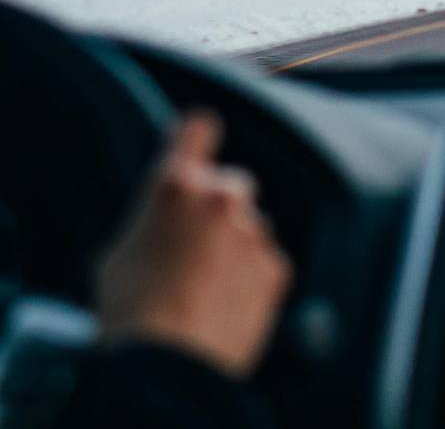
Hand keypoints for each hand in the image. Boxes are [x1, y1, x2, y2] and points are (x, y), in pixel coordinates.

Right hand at [94, 110, 292, 377]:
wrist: (168, 367)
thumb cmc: (129, 315)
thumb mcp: (117, 254)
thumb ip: (152, 219)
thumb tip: (164, 218)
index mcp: (175, 186)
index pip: (198, 128)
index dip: (198, 136)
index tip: (199, 142)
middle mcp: (221, 197)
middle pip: (231, 185)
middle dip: (217, 209)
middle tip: (194, 247)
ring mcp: (254, 231)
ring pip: (250, 228)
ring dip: (235, 248)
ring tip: (204, 291)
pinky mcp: (276, 266)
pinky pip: (264, 264)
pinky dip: (250, 280)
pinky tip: (223, 308)